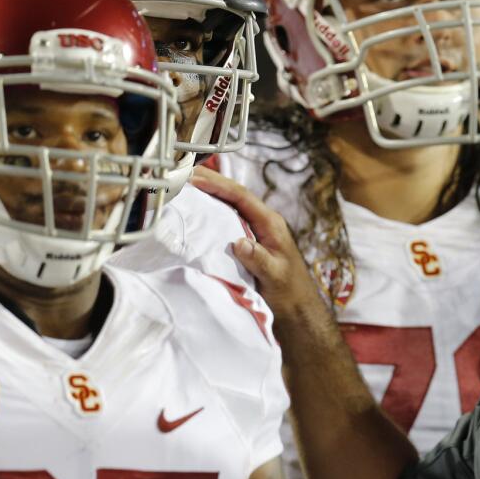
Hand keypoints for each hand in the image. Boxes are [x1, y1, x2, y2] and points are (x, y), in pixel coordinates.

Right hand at [190, 167, 319, 322]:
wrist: (297, 306)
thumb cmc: (288, 291)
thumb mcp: (274, 275)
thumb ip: (258, 259)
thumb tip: (239, 242)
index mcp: (270, 223)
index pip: (242, 197)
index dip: (218, 185)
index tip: (194, 177)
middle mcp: (263, 221)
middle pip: (234, 194)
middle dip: (210, 182)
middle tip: (182, 172)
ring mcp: (256, 229)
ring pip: (230, 204)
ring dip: (209, 194)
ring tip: (184, 185)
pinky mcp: (249, 240)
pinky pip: (228, 219)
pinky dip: (212, 211)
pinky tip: (196, 211)